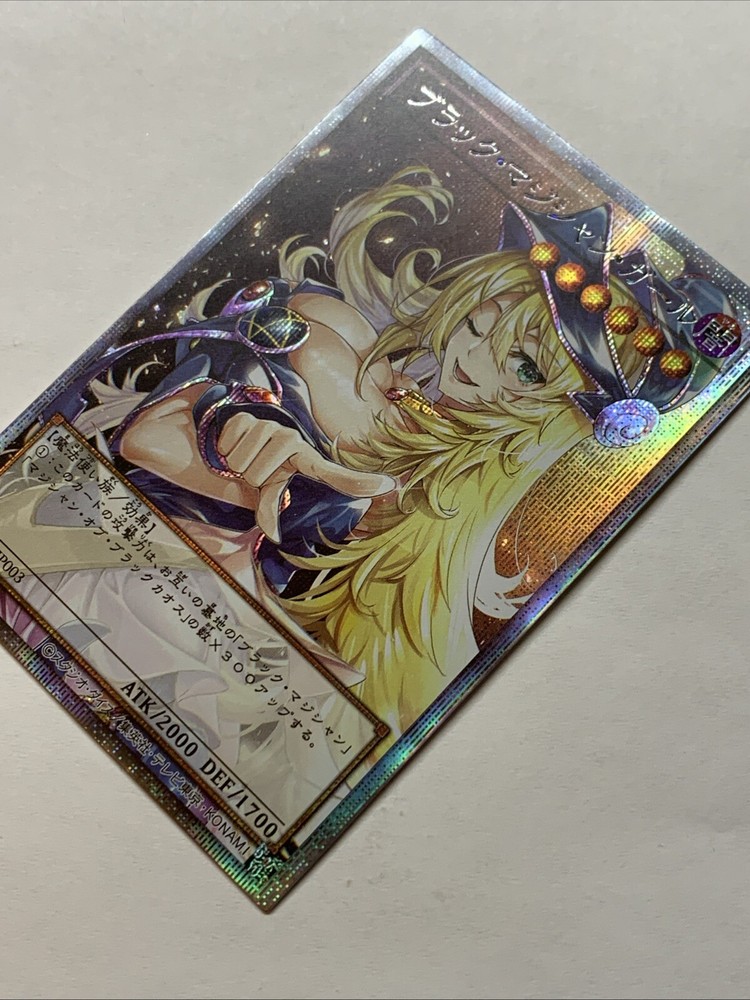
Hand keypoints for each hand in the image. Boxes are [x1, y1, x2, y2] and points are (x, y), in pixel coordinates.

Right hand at [217, 412, 393, 542]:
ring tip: (244, 456)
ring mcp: (270, 426)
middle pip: (259, 475)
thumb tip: (274, 536)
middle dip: (249, 477)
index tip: (387, 486)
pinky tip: (233, 443)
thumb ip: (269, 511)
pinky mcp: (247, 416)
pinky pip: (229, 444)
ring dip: (235, 464)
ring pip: (242, 462)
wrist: (232, 437)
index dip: (357, 482)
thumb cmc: (259, 465)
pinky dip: (224, 449)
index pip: (332, 474)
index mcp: (304, 458)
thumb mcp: (267, 489)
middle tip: (253, 469)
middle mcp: (291, 439)